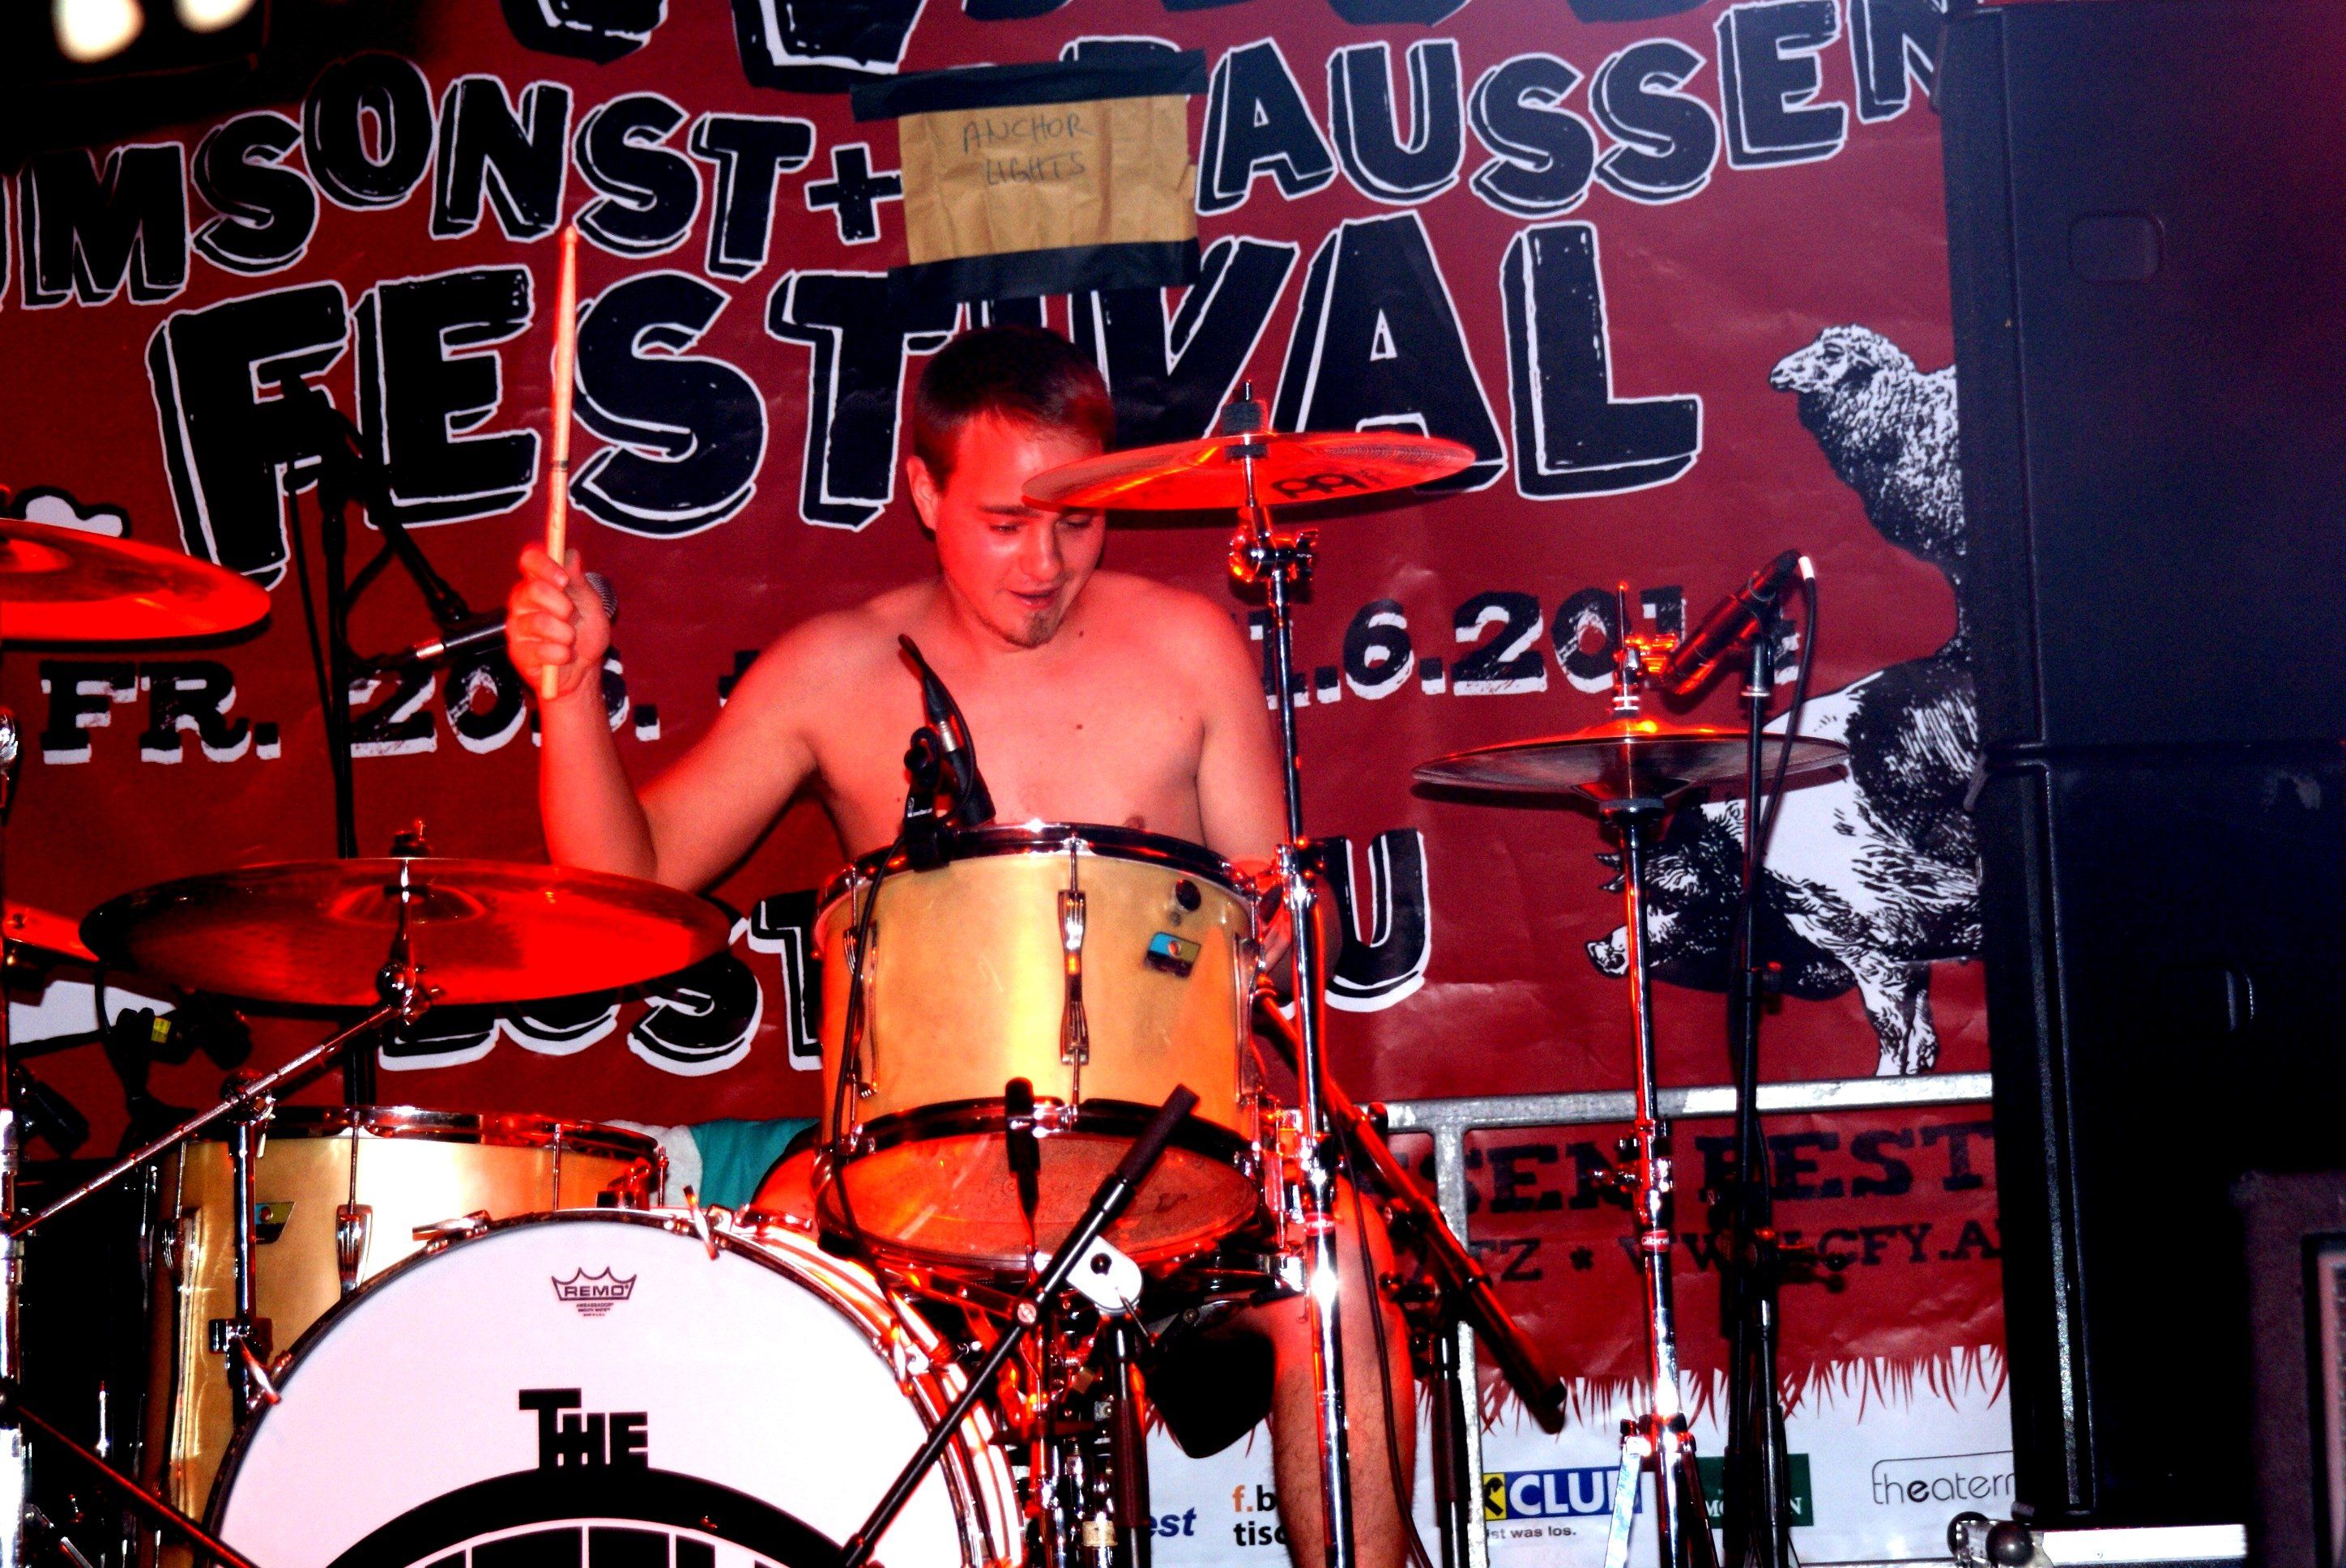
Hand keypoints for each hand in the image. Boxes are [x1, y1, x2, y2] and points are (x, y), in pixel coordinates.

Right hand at [507, 543, 608, 699]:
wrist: (585, 669)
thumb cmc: (585, 634)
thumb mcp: (590, 603)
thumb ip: (578, 580)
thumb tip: (571, 555)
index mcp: (540, 583)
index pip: (530, 560)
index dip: (544, 564)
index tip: (563, 579)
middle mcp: (523, 602)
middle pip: (532, 589)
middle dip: (561, 605)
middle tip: (571, 616)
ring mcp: (518, 627)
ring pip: (539, 622)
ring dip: (565, 634)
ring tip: (570, 639)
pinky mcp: (519, 652)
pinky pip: (541, 650)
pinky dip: (561, 654)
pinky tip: (563, 655)